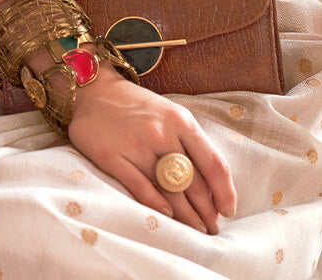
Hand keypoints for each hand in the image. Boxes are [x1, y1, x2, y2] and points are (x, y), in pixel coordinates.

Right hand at [68, 65, 236, 234]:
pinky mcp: (112, 156)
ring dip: (187, 217)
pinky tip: (167, 216)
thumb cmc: (137, 106)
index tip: (229, 210)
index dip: (225, 192)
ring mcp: (136, 145)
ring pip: (170, 190)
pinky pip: (139, 186)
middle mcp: (161, 133)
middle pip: (194, 182)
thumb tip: (211, 183)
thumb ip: (188, 143)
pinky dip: (155, 204)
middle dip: (207, 211)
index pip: (214, 163)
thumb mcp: (170, 114)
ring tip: (196, 231)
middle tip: (212, 229)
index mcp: (181, 121)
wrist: (92, 90)